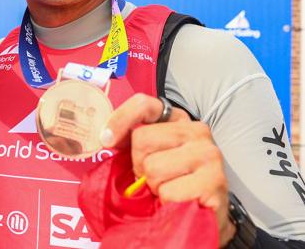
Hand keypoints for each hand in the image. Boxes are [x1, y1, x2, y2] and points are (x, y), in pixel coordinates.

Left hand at [100, 93, 234, 245]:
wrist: (202, 215)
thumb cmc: (170, 182)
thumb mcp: (148, 156)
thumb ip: (130, 141)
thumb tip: (105, 138)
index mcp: (177, 119)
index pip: (144, 105)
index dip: (120, 120)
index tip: (106, 140)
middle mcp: (197, 130)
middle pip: (142, 139)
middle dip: (139, 165)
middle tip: (154, 178)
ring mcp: (209, 154)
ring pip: (153, 168)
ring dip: (154, 186)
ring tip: (168, 190)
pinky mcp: (215, 182)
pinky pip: (168, 192)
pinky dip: (166, 202)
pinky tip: (180, 202)